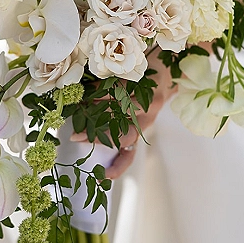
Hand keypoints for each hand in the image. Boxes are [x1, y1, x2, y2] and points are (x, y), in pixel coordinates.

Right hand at [70, 48, 176, 179]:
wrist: (168, 65)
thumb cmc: (143, 89)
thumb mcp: (131, 108)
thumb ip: (112, 118)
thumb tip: (80, 125)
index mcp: (141, 128)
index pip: (129, 153)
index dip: (117, 167)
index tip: (102, 177)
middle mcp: (146, 118)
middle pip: (123, 136)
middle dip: (98, 138)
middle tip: (75, 137)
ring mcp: (147, 102)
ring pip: (120, 112)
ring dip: (97, 111)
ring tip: (78, 111)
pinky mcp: (145, 84)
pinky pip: (121, 89)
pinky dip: (103, 91)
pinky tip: (90, 91)